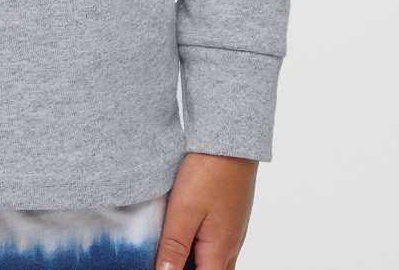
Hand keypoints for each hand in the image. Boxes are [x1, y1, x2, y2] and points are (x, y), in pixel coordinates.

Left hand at [155, 152, 256, 269]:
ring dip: (196, 260)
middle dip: (190, 269)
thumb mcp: (183, 211)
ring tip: (173, 249)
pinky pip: (217, 244)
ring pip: (215, 261)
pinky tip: (185, 233)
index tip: (165, 267)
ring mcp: (233, 232)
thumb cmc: (208, 173)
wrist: (230, 141)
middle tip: (167, 259)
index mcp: (220, 250)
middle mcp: (231, 246)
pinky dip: (201, 247)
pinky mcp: (230, 218)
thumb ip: (174, 247)